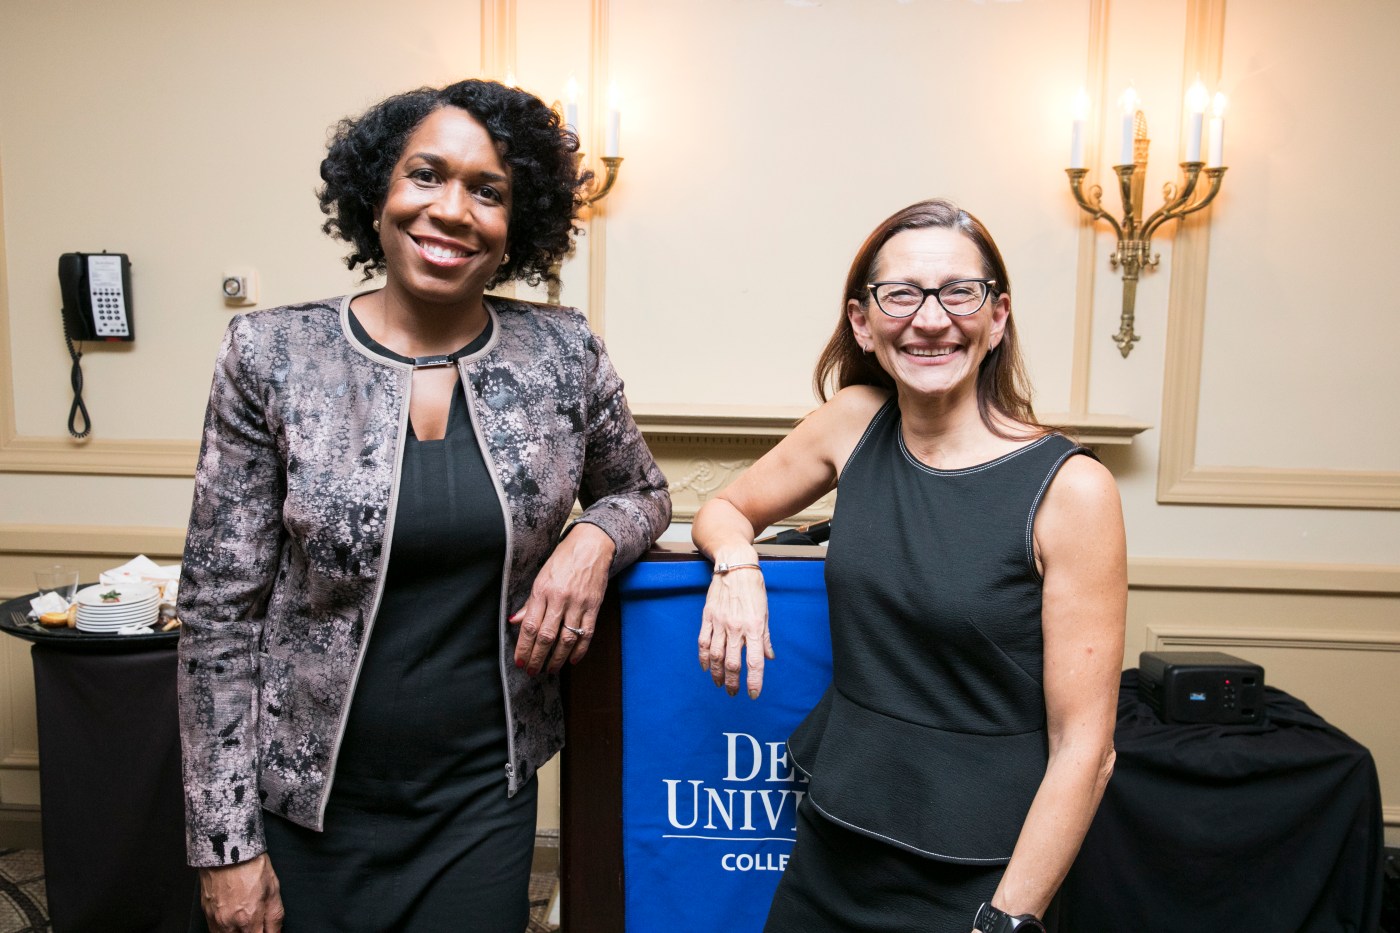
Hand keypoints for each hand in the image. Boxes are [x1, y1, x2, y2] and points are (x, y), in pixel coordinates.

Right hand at [198, 852, 282, 932]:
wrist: (229, 851)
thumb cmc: (252, 867)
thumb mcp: (273, 891)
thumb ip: (274, 918)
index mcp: (248, 919)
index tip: (266, 930)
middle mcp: (229, 924)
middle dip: (252, 932)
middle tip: (257, 923)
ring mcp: (215, 919)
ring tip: (246, 921)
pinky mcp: (207, 913)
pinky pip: (215, 931)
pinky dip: (225, 931)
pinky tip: (234, 922)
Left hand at [511, 523, 614, 674]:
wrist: (591, 546)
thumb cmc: (563, 560)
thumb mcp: (541, 577)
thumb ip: (530, 603)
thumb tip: (515, 622)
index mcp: (542, 591)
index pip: (530, 626)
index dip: (524, 647)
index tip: (519, 661)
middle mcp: (560, 598)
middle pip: (547, 636)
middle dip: (537, 658)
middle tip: (531, 671)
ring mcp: (579, 603)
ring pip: (566, 639)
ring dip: (557, 659)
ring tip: (550, 670)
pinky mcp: (594, 606)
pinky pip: (587, 633)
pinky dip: (579, 650)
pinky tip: (571, 660)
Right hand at [698, 565, 772, 698]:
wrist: (735, 566)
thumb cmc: (754, 588)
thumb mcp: (765, 612)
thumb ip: (765, 638)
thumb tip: (769, 657)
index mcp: (754, 627)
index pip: (754, 661)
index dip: (754, 681)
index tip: (753, 694)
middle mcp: (736, 628)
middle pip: (732, 663)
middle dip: (732, 682)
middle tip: (733, 693)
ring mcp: (720, 623)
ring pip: (716, 656)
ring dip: (717, 674)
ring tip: (720, 684)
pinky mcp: (708, 617)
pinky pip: (704, 642)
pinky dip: (704, 657)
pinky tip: (706, 667)